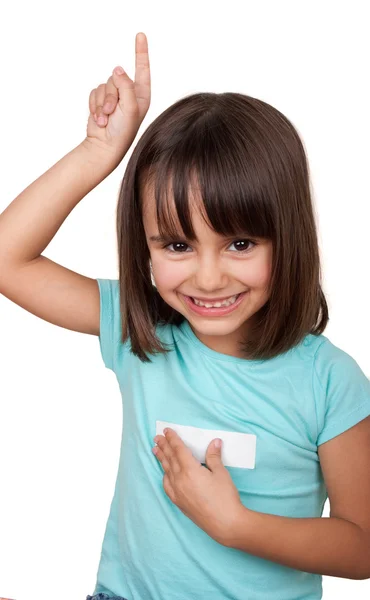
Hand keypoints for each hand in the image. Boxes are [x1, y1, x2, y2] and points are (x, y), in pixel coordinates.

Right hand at [83, 32, 150, 165]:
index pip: (142, 69)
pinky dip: (94, 105)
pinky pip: (94, 92)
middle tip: (111, 112)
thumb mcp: (130, 107)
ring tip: (105, 119)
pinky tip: (99, 119)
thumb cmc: (122, 132)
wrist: (104, 147)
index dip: (141, 52)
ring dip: (101, 103)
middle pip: (116, 78)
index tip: (140, 35)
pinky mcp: (101, 101)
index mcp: (141, 95)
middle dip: (110, 95)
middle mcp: (129, 94)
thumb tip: (118, 69)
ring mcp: (114, 98)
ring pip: (104, 85)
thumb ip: (126, 85)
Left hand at [153, 428, 243, 545]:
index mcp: (190, 470)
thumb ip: (214, 457)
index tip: (166, 431)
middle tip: (157, 437)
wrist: (225, 523)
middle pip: (170, 458)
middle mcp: (180, 480)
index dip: (172, 439)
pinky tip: (165, 473)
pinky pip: (167, 485)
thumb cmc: (225, 497)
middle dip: (164, 446)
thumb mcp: (221, 473)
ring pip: (166, 471)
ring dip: (161, 459)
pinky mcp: (179, 502)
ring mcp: (177, 492)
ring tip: (155, 450)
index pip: (178, 449)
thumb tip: (215, 442)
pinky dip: (165, 475)